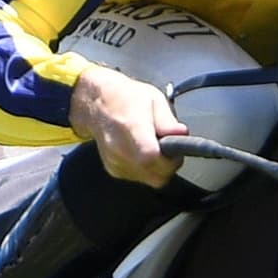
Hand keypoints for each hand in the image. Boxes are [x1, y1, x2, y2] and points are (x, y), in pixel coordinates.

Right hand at [66, 65, 189, 185]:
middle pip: (154, 175)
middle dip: (169, 165)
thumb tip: (180, 133)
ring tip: (154, 146)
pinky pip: (141, 178)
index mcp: (130, 127)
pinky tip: (143, 151)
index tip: (176, 150)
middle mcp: (119, 148)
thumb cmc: (124, 98)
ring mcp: (116, 162)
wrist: (96, 104)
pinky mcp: (115, 170)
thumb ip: (167, 120)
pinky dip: (147, 168)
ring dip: (159, 167)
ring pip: (151, 179)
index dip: (170, 159)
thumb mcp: (153, 99)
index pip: (151, 156)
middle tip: (169, 148)